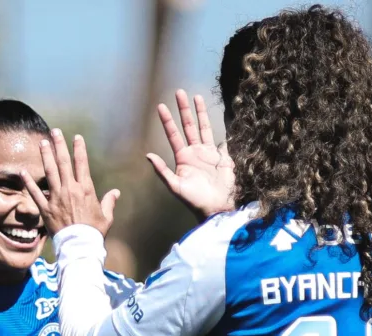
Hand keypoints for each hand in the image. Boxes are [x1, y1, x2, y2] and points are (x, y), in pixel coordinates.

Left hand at [21, 129, 119, 237]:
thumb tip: (116, 193)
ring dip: (46, 156)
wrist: (80, 246)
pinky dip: (28, 182)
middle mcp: (70, 189)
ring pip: (50, 172)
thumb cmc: (94, 232)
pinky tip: (23, 171)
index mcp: (85, 189)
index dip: (79, 149)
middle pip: (63, 162)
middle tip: (55, 132)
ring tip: (42, 143)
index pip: (81, 164)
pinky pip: (35, 193)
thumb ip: (109, 202)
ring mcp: (56, 198)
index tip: (76, 137)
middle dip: (59, 145)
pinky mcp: (45, 208)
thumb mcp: (106, 216)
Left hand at [149, 90, 234, 221]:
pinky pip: (222, 139)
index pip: (173, 135)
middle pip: (188, 125)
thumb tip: (148, 155)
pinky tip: (222, 115)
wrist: (217, 208)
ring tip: (196, 96)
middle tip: (179, 92)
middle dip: (183, 109)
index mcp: (183, 158)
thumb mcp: (175, 186)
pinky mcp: (223, 156)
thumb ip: (162, 170)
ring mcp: (209, 153)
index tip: (161, 106)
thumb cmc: (195, 200)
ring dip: (200, 113)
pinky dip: (222, 128)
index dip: (167, 121)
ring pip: (203, 127)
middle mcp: (195, 152)